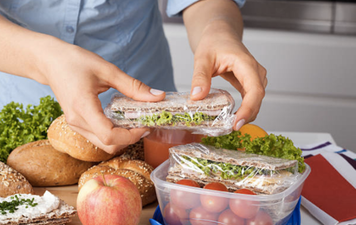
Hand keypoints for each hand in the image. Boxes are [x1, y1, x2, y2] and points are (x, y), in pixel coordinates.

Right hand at [38, 39, 164, 153]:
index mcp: (83, 108)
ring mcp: (75, 125)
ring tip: (134, 121)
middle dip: (130, 139)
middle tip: (143, 123)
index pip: (110, 136)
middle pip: (108, 145)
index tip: (145, 125)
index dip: (131, 136)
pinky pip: (97, 137)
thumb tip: (158, 96)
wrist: (50, 62)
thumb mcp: (107, 70)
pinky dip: (113, 133)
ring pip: (103, 144)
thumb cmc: (75, 62)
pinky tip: (121, 119)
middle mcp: (77, 121)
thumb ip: (133, 86)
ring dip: (122, 137)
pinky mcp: (76, 124)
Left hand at [190, 28, 266, 129]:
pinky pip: (251, 99)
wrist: (220, 34)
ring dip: (246, 114)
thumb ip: (200, 77)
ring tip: (230, 125)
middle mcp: (255, 72)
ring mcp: (255, 78)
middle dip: (246, 116)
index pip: (255, 90)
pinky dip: (243, 110)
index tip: (237, 123)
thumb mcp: (202, 58)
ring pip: (256, 101)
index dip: (248, 109)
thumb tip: (197, 96)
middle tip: (230, 129)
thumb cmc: (214, 42)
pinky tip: (233, 118)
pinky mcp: (250, 83)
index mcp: (246, 64)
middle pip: (257, 99)